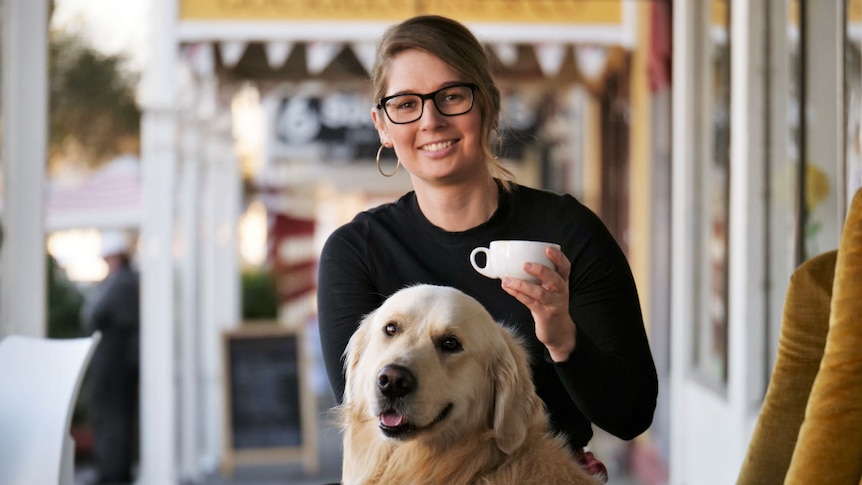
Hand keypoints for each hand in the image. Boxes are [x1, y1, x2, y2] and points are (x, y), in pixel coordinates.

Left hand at [501, 246, 575, 361]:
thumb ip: (538, 277)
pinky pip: (530, 303)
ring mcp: (553, 304)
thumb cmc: (549, 305)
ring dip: (522, 285)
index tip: (548, 249)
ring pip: (540, 293)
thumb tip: (513, 261)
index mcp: (562, 282)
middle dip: (541, 271)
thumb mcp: (549, 289)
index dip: (558, 257)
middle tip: (526, 264)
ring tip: (507, 280)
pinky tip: (507, 288)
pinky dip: (517, 294)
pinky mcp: (545, 315)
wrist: (558, 331)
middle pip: (555, 279)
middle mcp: (560, 292)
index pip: (565, 267)